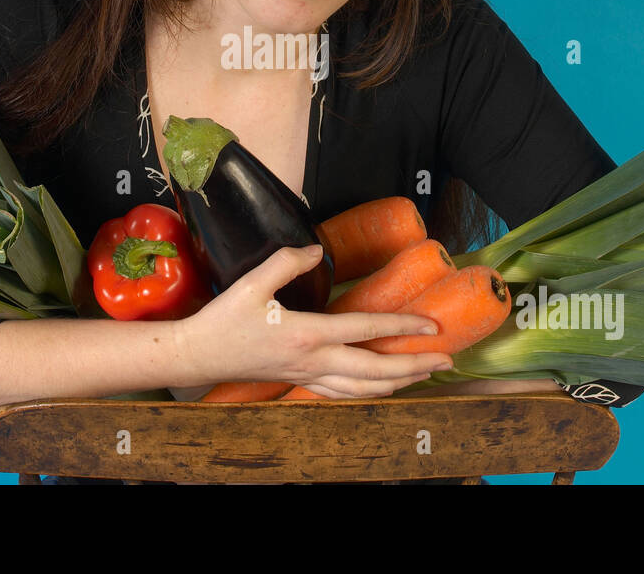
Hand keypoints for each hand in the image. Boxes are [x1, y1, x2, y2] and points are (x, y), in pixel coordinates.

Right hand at [176, 243, 453, 397]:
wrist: (196, 356)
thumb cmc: (222, 320)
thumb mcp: (251, 282)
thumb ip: (286, 261)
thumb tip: (317, 250)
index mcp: (307, 334)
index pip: (366, 331)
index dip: (402, 327)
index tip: (432, 324)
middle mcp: (313, 361)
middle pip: (376, 370)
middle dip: (416, 366)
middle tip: (447, 358)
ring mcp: (307, 377)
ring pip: (364, 388)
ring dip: (399, 383)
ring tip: (425, 375)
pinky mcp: (299, 382)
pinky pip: (343, 393)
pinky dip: (369, 392)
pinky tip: (382, 388)